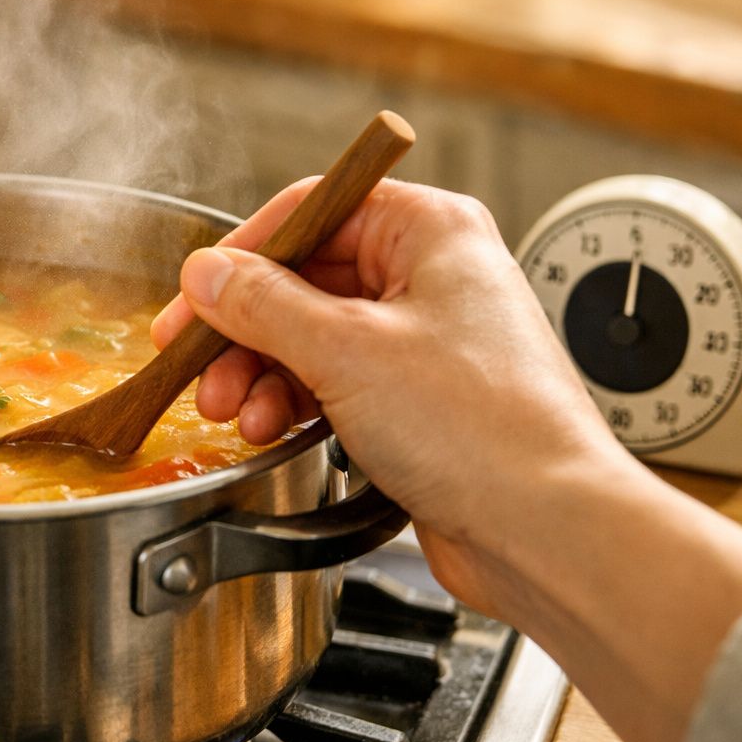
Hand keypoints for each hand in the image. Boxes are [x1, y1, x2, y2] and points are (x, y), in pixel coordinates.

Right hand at [151, 179, 627, 608]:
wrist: (548, 529)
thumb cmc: (484, 429)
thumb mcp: (346, 352)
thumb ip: (263, 305)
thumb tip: (208, 273)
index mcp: (431, 231)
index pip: (311, 212)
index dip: (242, 254)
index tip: (194, 295)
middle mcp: (433, 274)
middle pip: (304, 278)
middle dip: (244, 328)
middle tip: (195, 365)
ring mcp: (427, 337)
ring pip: (314, 334)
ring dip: (261, 372)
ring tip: (231, 411)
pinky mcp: (420, 397)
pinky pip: (336, 380)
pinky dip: (294, 401)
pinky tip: (269, 428)